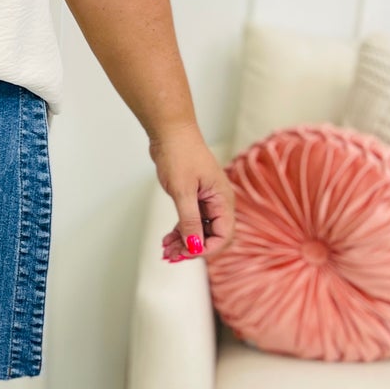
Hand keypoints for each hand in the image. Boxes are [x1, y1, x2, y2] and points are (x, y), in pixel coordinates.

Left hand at [148, 126, 235, 263]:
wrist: (170, 132)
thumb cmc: (180, 154)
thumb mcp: (183, 190)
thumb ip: (189, 220)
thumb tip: (194, 245)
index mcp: (223, 200)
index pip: (223, 235)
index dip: (206, 249)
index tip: (186, 254)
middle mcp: (218, 202)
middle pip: (212, 236)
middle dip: (193, 248)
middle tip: (172, 256)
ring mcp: (207, 200)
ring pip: (199, 230)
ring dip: (185, 242)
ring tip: (166, 250)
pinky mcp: (194, 198)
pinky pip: (191, 221)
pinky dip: (180, 231)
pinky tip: (167, 239)